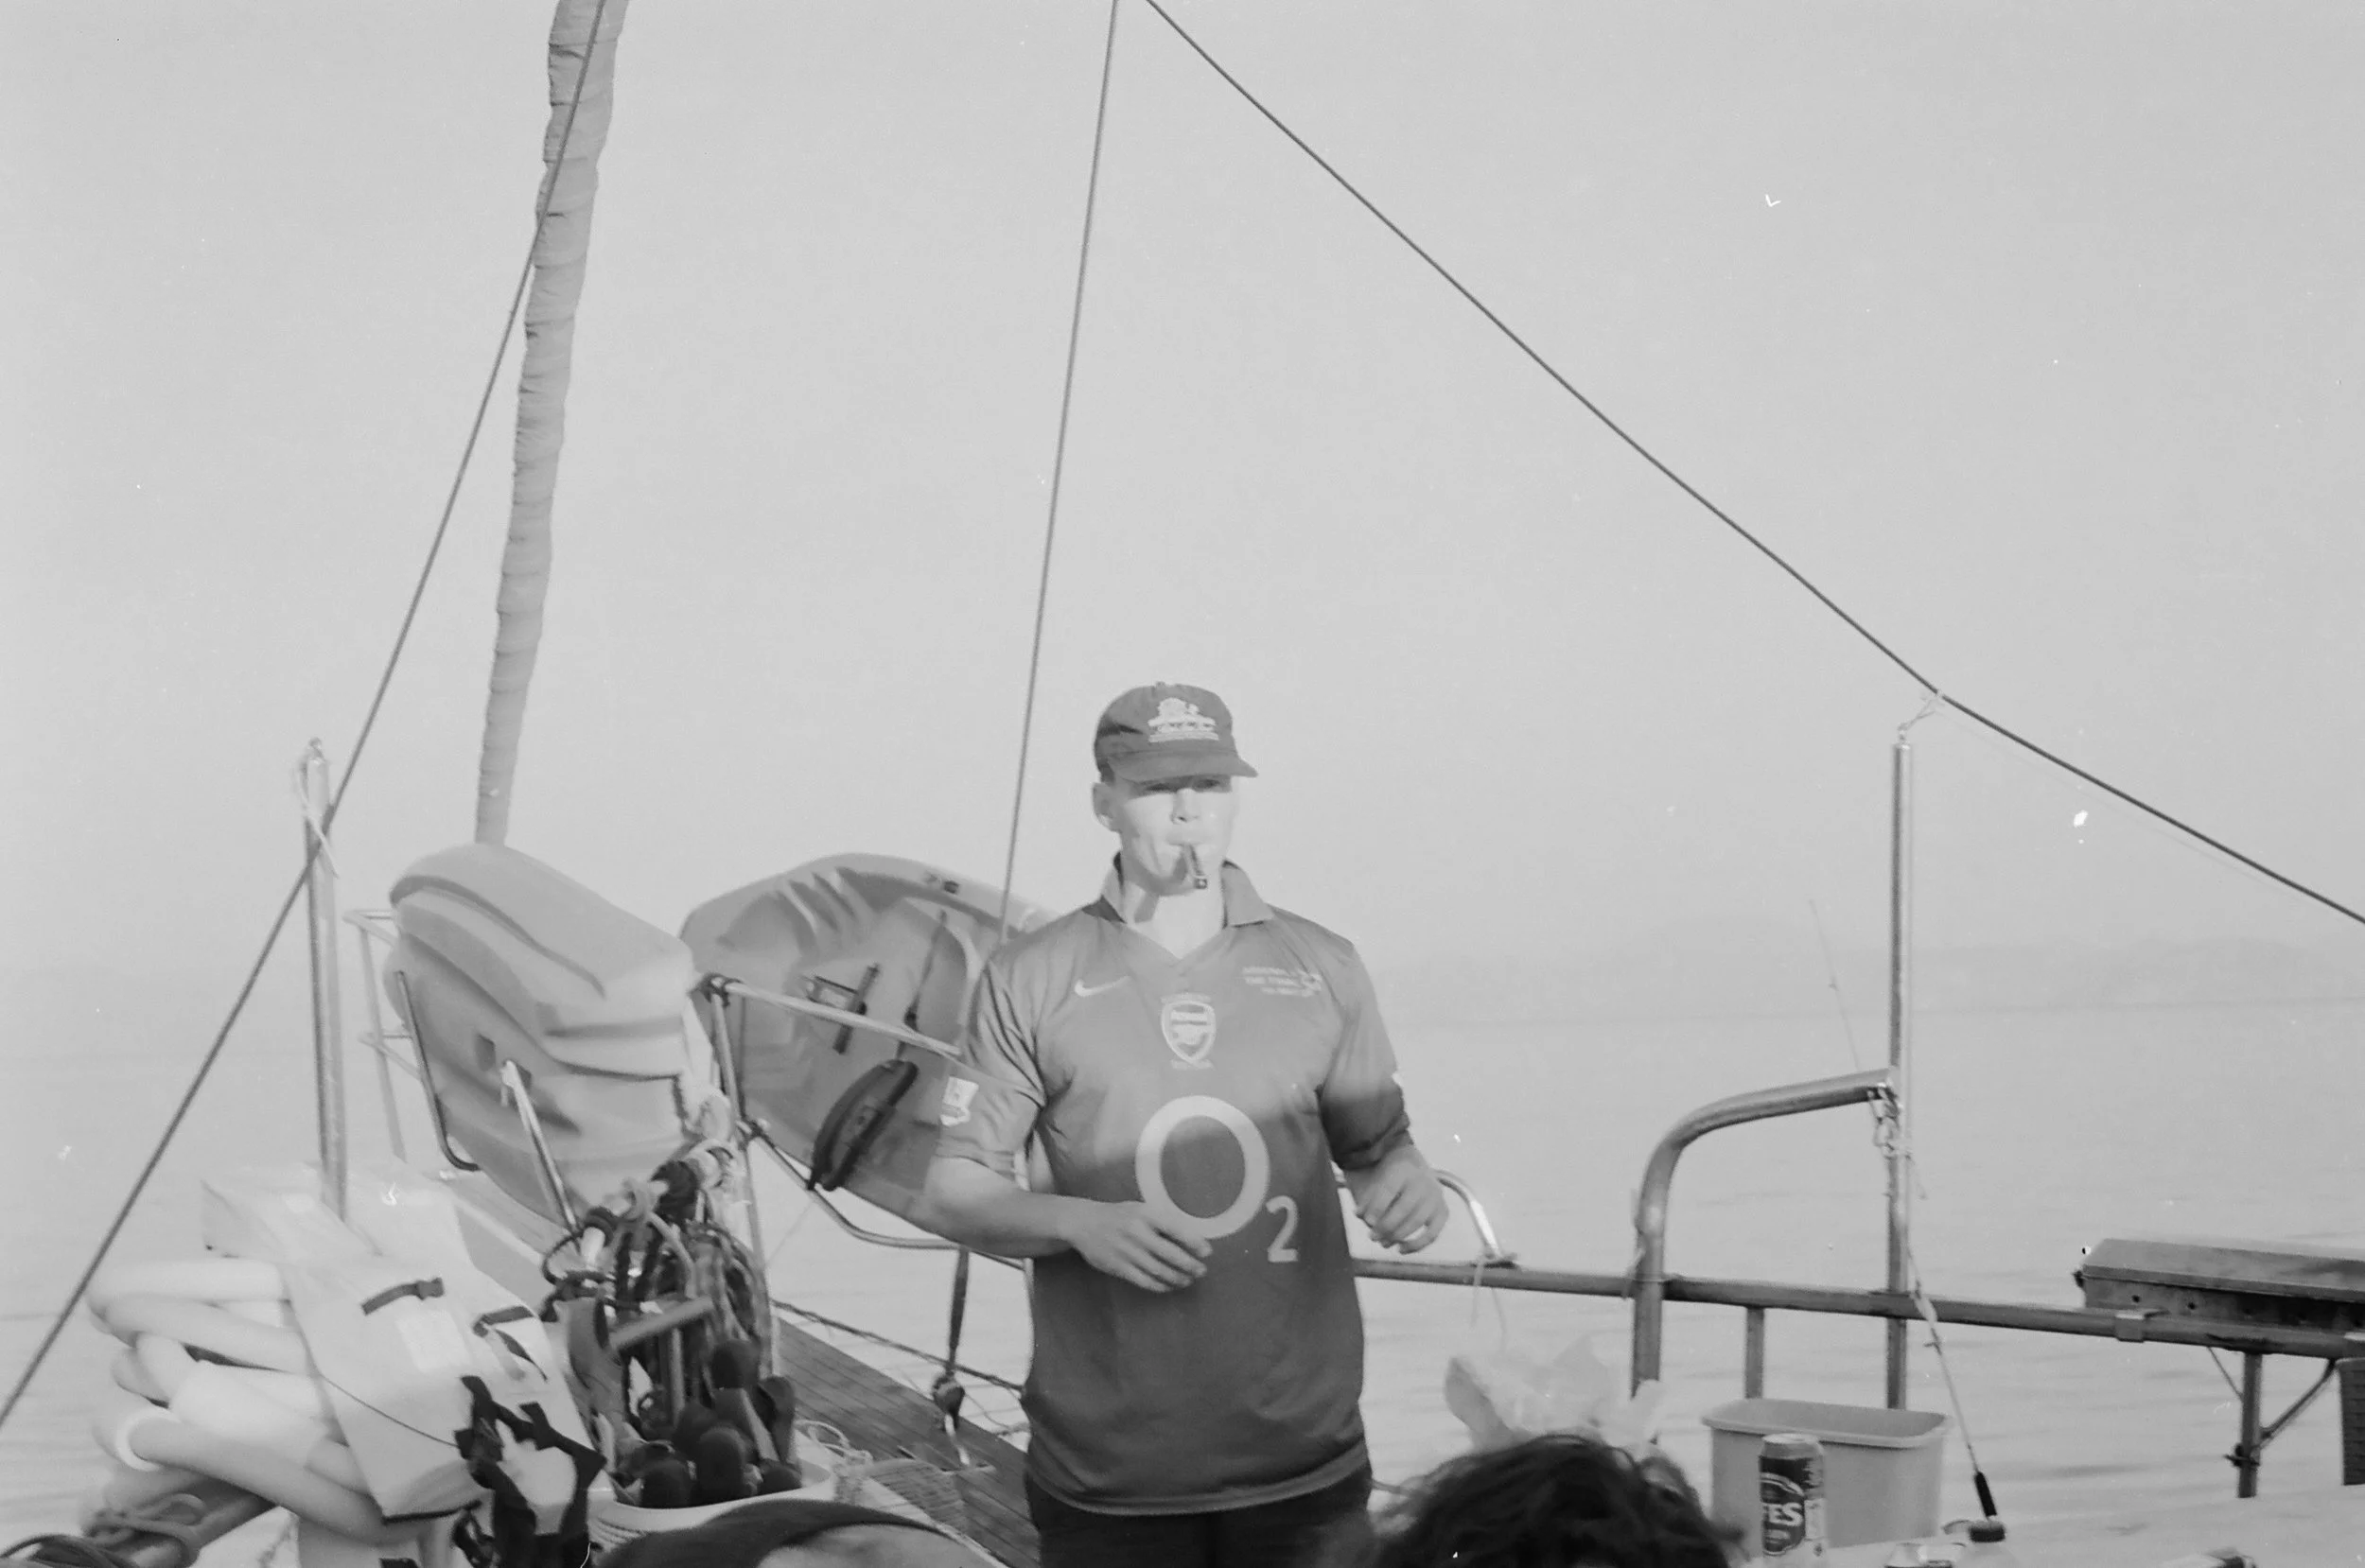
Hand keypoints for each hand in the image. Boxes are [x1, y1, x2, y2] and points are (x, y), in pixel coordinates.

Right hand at [1061, 1200, 1210, 1291]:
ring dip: (1177, 1278)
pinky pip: (1144, 1281)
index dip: (1194, 1242)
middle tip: (1201, 1271)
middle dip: (1190, 1265)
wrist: (1084, 1223)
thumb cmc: (1118, 1215)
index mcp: (1145, 1213)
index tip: (1207, 1252)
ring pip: (1159, 1270)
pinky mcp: (1119, 1267)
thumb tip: (1190, 1238)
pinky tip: (1169, 1286)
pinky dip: (1160, 1285)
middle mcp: (1137, 1232)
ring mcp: (1127, 1251)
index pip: (1176, 1228)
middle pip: (1170, 1254)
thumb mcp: (1140, 1209)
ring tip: (1188, 1280)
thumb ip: (1161, 1222)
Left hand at [1345, 1147, 1447, 1252]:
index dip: (1377, 1207)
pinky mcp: (1443, 1211)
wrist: (1414, 1170)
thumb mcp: (1376, 1181)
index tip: (1367, 1221)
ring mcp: (1435, 1196)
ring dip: (1398, 1236)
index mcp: (1403, 1168)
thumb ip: (1367, 1198)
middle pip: (1404, 1208)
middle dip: (1386, 1226)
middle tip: (1372, 1237)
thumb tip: (1359, 1215)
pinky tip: (1400, 1249)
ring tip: (1383, 1243)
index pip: (1389, 1189)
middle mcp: (1423, 1180)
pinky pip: (1432, 1233)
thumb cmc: (1389, 1179)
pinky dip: (1416, 1245)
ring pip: (1417, 1221)